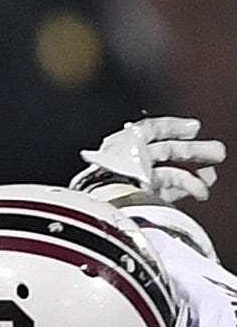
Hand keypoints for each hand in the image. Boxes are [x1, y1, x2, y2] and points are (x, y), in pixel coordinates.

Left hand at [72, 116, 225, 204]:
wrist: (109, 199)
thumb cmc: (116, 165)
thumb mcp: (136, 137)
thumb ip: (159, 129)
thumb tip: (191, 126)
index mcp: (122, 143)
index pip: (149, 130)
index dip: (173, 126)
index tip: (195, 127)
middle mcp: (130, 161)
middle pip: (166, 152)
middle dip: (193, 151)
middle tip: (218, 151)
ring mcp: (139, 182)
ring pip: (171, 173)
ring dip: (195, 174)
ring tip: (211, 175)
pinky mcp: (145, 201)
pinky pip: (169, 193)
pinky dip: (187, 190)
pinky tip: (201, 190)